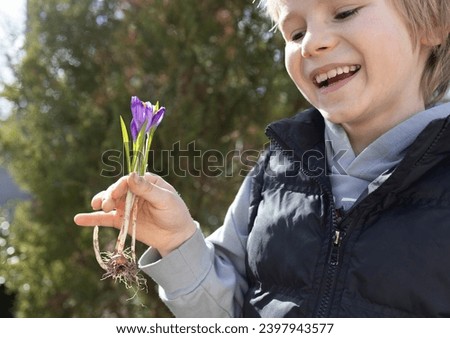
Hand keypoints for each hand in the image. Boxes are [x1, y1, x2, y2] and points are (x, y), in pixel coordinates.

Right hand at [74, 172, 196, 256]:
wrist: (176, 237)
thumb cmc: (175, 214)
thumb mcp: (165, 200)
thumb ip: (147, 189)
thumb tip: (131, 175)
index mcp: (146, 182)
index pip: (128, 180)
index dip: (119, 186)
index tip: (115, 194)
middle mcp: (133, 191)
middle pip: (116, 190)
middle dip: (109, 195)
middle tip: (106, 205)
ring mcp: (126, 206)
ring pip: (109, 201)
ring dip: (101, 202)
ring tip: (97, 206)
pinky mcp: (121, 220)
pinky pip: (104, 219)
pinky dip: (92, 219)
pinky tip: (79, 219)